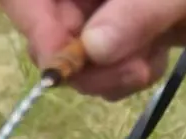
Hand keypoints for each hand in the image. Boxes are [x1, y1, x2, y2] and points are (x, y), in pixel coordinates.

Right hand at [0, 0, 185, 98]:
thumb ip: (138, 14)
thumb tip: (94, 48)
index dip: (34, 26)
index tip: (63, 60)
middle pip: (43, 30)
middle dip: (80, 63)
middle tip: (129, 73)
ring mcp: (88, 12)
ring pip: (65, 58)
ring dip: (103, 77)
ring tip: (147, 65)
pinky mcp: (103, 37)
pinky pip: (90, 70)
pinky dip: (117, 79)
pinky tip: (151, 59)